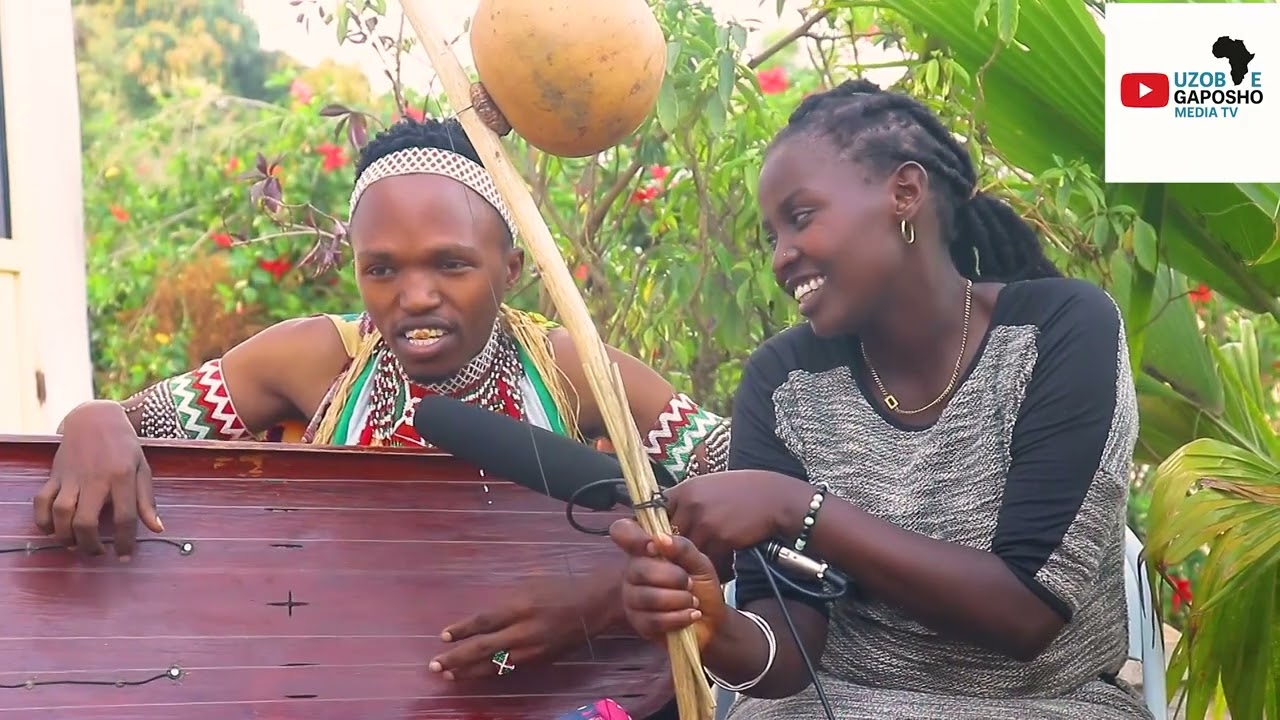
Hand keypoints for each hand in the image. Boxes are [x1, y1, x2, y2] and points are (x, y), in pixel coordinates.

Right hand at [33, 401, 162, 559]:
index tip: (124, 556)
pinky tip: (53, 530)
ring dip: (66, 536)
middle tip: (96, 552)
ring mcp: (71, 477)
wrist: (95, 419)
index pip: (126, 518)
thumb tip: (157, 529)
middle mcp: (95, 478)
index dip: (125, 542)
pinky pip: (42, 501)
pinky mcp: (54, 475)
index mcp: (122, 477)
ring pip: (61, 514)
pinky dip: (43, 520)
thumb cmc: (124, 446)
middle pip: (87, 522)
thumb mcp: (142, 469)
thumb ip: (147, 500)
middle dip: (90, 545)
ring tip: (75, 544)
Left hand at [429, 574, 613, 681]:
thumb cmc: (558, 590)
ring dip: (468, 671)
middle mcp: (523, 632)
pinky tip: (474, 675)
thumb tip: (482, 617)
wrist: (591, 609)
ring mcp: (531, 651)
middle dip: (456, 659)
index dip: (462, 630)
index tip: (443, 637)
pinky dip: (489, 672)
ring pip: (493, 665)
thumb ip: (506, 601)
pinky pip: (508, 669)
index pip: (484, 621)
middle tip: (434, 665)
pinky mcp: (538, 662)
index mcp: (520, 607)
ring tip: (448, 675)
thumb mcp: (530, 585)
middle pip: (483, 649)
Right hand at [610, 518, 725, 649]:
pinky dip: (678, 618)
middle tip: (690, 584)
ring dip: (679, 599)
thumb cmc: (702, 587)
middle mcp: (633, 573)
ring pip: (647, 597)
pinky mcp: (639, 624)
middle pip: (639, 569)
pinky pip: (653, 620)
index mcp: (644, 552)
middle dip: (673, 577)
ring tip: (692, 602)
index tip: (654, 547)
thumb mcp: (700, 563)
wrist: (713, 621)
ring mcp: (632, 599)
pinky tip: (689, 616)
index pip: (622, 532)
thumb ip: (682, 548)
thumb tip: (659, 537)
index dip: (633, 536)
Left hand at [662, 470, 810, 566]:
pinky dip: (716, 566)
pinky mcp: (720, 538)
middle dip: (675, 549)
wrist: (775, 498)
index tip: (662, 541)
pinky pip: (708, 560)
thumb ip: (687, 501)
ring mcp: (705, 521)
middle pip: (668, 536)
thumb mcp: (709, 486)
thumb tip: (667, 521)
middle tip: (684, 559)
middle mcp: (691, 504)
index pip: (654, 513)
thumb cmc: (743, 491)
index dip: (657, 529)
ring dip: (696, 561)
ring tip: (705, 566)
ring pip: (687, 551)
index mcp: (685, 489)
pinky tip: (725, 566)